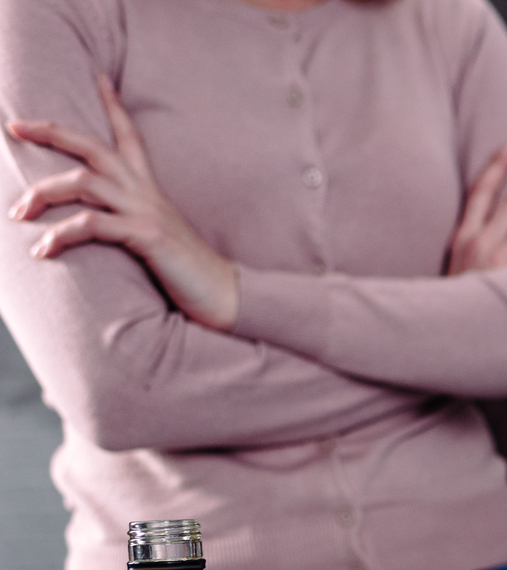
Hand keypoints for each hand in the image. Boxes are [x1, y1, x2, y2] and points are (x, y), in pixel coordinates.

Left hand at [8, 74, 239, 328]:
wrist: (225, 295)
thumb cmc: (190, 272)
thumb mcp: (159, 235)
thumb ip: (134, 220)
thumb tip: (103, 221)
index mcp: (150, 190)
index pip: (130, 137)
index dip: (114, 105)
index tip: (99, 77)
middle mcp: (147, 194)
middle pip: (94, 147)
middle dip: (51, 132)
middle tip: (15, 126)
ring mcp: (147, 213)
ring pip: (83, 182)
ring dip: (42, 193)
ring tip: (18, 212)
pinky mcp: (146, 237)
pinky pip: (92, 225)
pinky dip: (60, 235)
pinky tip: (43, 250)